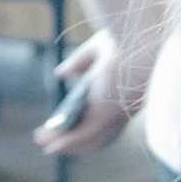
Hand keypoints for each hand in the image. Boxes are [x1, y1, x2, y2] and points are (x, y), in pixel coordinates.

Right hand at [32, 31, 138, 157]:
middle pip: (98, 137)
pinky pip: (80, 134)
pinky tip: (47, 141)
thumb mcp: (96, 52)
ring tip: (43, 142)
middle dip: (75, 143)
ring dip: (64, 145)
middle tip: (53, 143)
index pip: (108, 121)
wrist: (137, 36)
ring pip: (89, 140)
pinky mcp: (104, 114)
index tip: (69, 129)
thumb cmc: (124, 39)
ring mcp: (114, 114)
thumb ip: (79, 63)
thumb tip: (61, 74)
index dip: (89, 128)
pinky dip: (63, 141)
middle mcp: (122, 111)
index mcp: (125, 98)